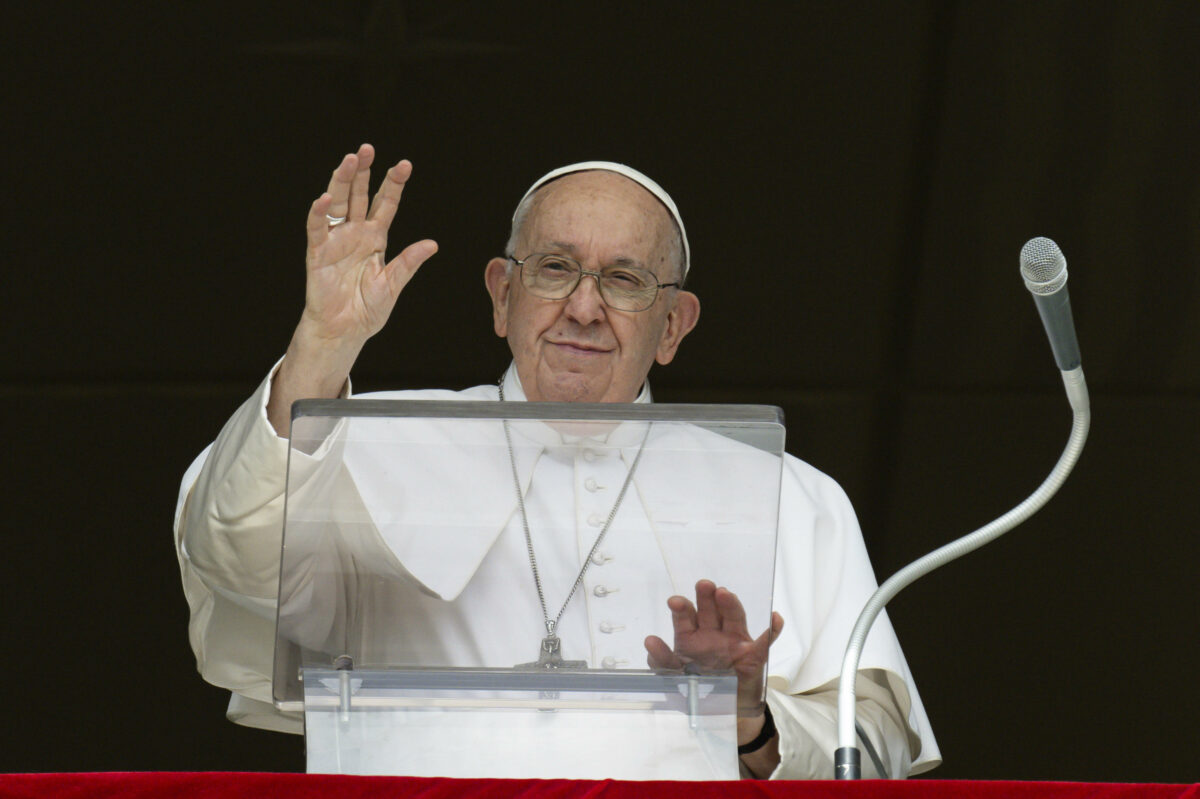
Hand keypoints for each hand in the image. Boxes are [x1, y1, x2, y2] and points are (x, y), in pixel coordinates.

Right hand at [300, 143, 437, 348]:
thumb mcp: (394, 285)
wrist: (345, 331)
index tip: (404, 165)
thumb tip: (432, 244)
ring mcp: (336, 240)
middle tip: (368, 149)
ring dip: (343, 181)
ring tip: (350, 160)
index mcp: (376, 238)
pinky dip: (320, 213)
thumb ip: (409, 263)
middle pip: (360, 196)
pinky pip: (317, 228)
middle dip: (364, 172)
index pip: (386, 204)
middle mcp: (355, 233)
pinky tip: (325, 198)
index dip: (393, 185)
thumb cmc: (367, 310)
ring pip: (338, 203)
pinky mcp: (318, 253)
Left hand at [644, 580, 783, 715]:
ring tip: (724, 594)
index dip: (681, 608)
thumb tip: (650, 640)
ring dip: (730, 604)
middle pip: (709, 610)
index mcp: (690, 636)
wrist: (718, 712)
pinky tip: (776, 619)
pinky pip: (764, 642)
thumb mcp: (672, 677)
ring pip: (733, 618)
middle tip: (703, 586)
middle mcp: (712, 633)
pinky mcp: (752, 656)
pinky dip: (772, 631)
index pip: (686, 617)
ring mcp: (733, 641)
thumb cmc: (692, 689)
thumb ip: (661, 660)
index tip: (675, 602)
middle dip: (705, 597)